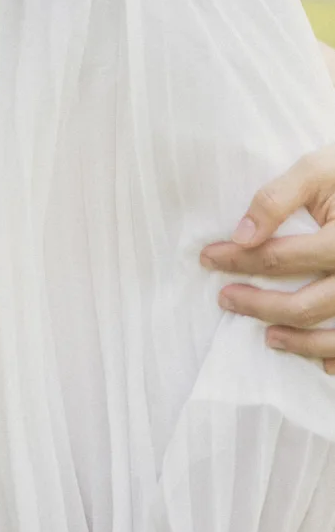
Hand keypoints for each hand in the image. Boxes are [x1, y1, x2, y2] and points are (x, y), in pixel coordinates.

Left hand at [201, 145, 334, 372]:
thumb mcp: (314, 171)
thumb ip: (276, 200)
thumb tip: (241, 235)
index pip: (278, 259)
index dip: (238, 260)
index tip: (209, 258)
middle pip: (304, 305)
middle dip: (259, 306)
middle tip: (225, 299)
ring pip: (334, 335)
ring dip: (299, 342)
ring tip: (268, 337)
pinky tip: (320, 360)